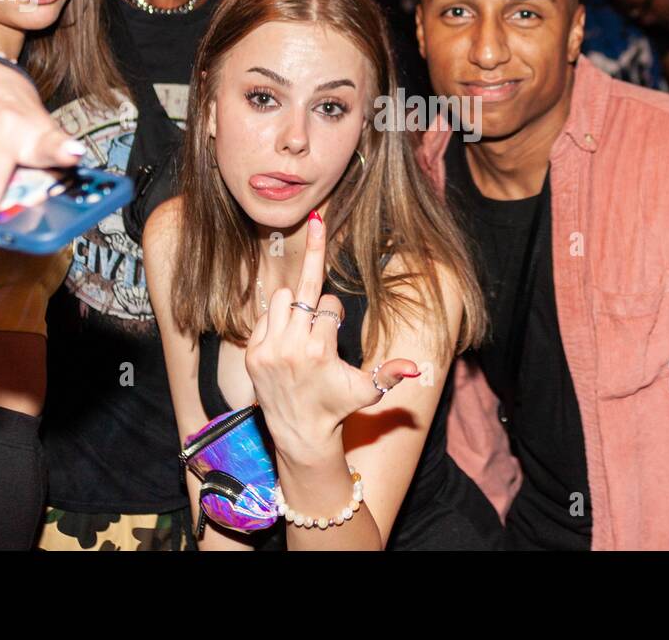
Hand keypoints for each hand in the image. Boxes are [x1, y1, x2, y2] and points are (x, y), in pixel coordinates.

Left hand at [246, 211, 417, 462]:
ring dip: (295, 302)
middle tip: (316, 236)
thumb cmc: (337, 407)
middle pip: (304, 290)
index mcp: (320, 350)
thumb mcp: (367, 392)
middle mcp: (292, 346)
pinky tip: (286, 335)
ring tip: (302, 318)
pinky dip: (276, 320)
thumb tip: (415, 368)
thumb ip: (389, 375)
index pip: (329, 304)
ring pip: (282, 298)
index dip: (336, 310)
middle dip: (313, 262)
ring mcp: (269, 349)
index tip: (336, 324)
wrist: (300, 432)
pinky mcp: (253, 355)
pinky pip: (264, 318)